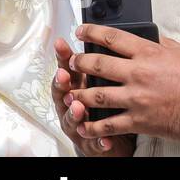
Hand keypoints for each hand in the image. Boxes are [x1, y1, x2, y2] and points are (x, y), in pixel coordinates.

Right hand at [51, 39, 133, 155]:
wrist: (117, 136)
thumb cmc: (110, 103)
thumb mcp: (108, 80)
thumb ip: (110, 61)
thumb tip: (117, 37)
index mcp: (81, 86)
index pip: (70, 69)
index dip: (64, 57)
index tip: (62, 44)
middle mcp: (74, 105)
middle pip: (63, 93)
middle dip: (63, 83)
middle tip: (64, 74)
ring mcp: (79, 125)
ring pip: (72, 119)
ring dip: (74, 112)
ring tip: (77, 106)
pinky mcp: (91, 142)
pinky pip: (94, 142)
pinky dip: (98, 140)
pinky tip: (105, 139)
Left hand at [65, 25, 179, 142]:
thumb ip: (162, 44)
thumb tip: (148, 37)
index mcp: (150, 54)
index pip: (113, 38)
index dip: (93, 32)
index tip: (81, 31)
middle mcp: (139, 74)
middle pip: (97, 65)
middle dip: (79, 62)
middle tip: (72, 62)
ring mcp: (136, 98)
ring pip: (95, 96)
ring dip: (78, 94)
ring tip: (71, 93)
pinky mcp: (137, 120)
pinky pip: (107, 124)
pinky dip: (93, 126)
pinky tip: (85, 125)